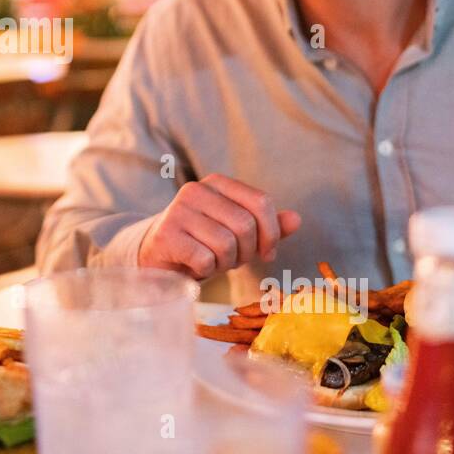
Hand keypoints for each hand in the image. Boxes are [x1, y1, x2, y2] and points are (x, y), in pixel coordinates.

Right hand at [139, 174, 299, 277]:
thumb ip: (267, 226)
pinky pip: (205, 259)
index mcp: (217, 183)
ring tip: (212, 262)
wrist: (157, 260)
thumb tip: (297, 219)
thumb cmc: (202, 245)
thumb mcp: (238, 235)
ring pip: (226, 243)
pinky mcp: (166, 236)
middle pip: (245, 225)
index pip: (261, 202)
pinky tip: (194, 267)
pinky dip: (206, 271)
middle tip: (232, 260)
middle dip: (246, 252)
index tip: (267, 253)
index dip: (271, 233)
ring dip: (225, 263)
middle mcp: (196, 190)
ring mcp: (178, 211)